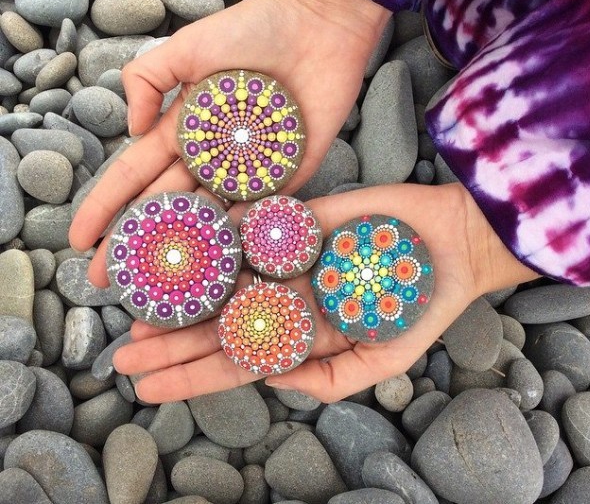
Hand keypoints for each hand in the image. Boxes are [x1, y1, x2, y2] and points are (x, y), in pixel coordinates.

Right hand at [68, 0, 390, 285]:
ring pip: (208, 219)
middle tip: (108, 281)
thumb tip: (131, 130)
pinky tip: (215, 269)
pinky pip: (259, 214)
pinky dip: (238, 240)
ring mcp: (248, 171)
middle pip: (166, 207)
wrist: (319, 27)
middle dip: (135, 244)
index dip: (105, 206)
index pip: (135, 174)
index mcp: (183, 128)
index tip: (79, 239)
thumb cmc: (253, 30)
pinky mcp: (287, 176)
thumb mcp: (186, 46)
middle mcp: (211, 157)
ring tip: (158, 288)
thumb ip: (145, 80)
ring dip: (183, 252)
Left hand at [113, 183, 537, 402]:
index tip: (147, 386)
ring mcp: (288, 256)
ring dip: (184, 293)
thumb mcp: (384, 360)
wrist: (453, 241)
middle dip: (173, 341)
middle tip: (124, 353)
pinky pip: (249, 224)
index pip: (237, 359)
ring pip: (225, 277)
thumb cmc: (423, 304)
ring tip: (138, 308)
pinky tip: (177, 241)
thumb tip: (272, 380)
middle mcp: (288, 295)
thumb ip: (331, 380)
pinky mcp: (296, 217)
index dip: (192, 375)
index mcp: (303, 333)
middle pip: (219, 322)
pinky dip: (215, 232)